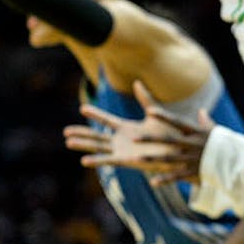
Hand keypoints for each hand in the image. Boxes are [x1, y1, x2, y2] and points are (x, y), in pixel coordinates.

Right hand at [64, 80, 209, 185]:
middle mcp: (122, 140)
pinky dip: (97, 160)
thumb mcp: (154, 113)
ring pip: (99, 147)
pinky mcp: (127, 160)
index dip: (95, 114)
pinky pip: (109, 160)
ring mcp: (123, 151)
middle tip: (66, 132)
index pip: (107, 120)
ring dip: (84, 145)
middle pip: (97, 136)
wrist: (178, 150)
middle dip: (82, 133)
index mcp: (127, 128)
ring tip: (68, 142)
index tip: (82, 107)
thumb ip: (145, 98)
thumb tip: (137, 82)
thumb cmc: (169, 133)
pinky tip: (84, 161)